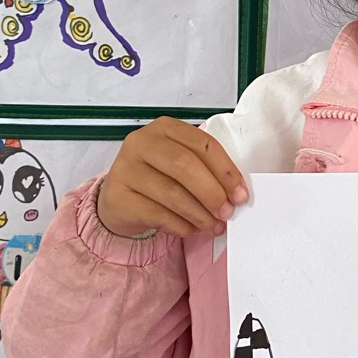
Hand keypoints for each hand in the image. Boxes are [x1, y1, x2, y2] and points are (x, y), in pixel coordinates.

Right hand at [96, 117, 247, 239]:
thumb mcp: (180, 164)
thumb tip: (235, 195)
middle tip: (227, 212)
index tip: (241, 194)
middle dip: (212, 192)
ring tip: (214, 226)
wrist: (120, 199)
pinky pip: (156, 214)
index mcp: (165, 128)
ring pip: (171, 192)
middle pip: (185, 165)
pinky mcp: (117, 196)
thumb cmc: (158, 178)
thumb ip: (205, 170)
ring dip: (199, 214)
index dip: (226, 171)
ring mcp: (125, 168)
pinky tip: (190, 229)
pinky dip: (180, 225)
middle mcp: (141, 142)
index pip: (202, 144)